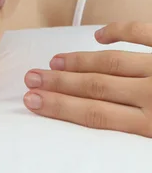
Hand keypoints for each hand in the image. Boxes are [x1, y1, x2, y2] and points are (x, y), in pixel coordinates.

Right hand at [23, 22, 151, 136]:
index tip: (34, 101)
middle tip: (32, 78)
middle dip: (59, 82)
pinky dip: (119, 31)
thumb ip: (140, 141)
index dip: (61, 107)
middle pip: (96, 86)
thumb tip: (110, 132)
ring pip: (112, 62)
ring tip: (55, 61)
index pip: (97, 115)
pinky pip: (142, 33)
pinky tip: (100, 36)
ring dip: (79, 61)